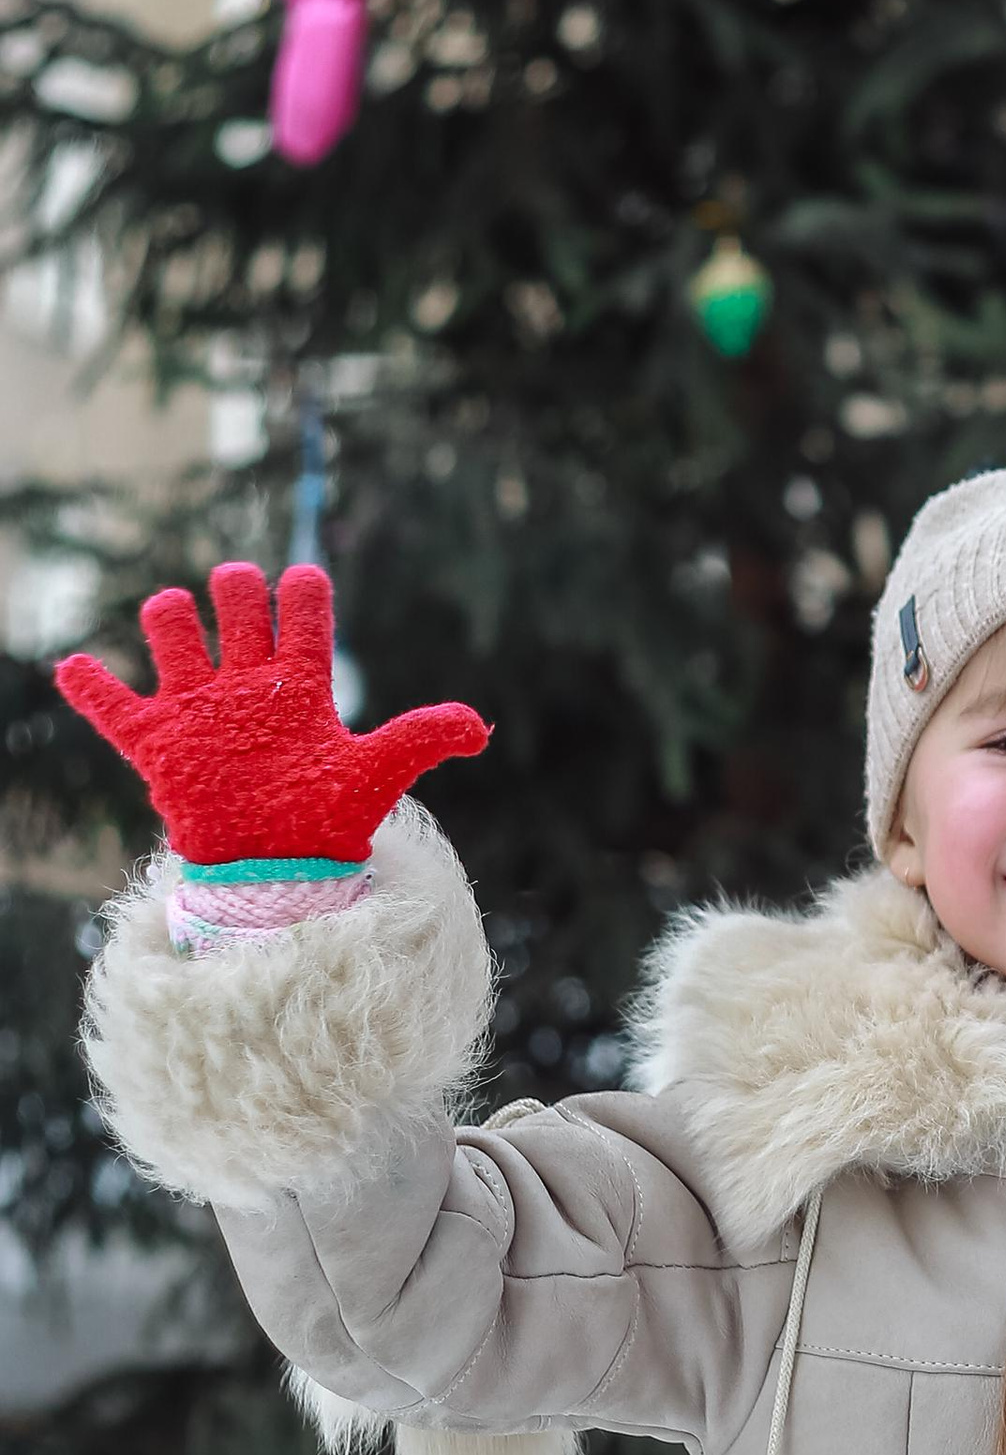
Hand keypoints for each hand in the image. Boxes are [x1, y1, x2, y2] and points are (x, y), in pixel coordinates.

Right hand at [54, 562, 488, 863]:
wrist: (278, 871)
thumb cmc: (327, 818)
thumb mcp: (378, 773)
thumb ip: (423, 739)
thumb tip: (481, 730)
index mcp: (300, 685)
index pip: (301, 615)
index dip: (302, 591)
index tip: (306, 583)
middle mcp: (246, 686)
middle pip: (235, 607)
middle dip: (235, 587)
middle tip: (239, 588)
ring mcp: (199, 710)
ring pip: (174, 636)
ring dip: (171, 619)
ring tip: (175, 620)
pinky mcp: (159, 744)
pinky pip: (113, 708)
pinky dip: (90, 686)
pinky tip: (76, 667)